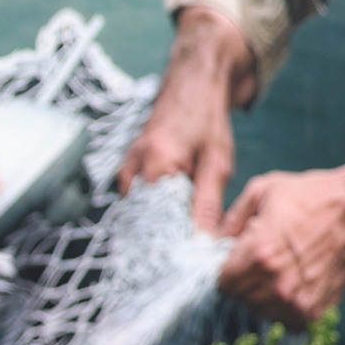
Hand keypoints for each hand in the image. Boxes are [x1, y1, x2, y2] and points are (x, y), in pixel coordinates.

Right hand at [117, 7, 253, 232]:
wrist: (192, 83)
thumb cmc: (206, 118)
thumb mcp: (217, 163)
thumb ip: (208, 204)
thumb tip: (202, 242)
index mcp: (155, 166)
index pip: (158, 222)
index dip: (174, 245)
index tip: (190, 261)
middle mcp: (132, 169)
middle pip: (143, 221)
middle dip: (165, 239)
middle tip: (188, 254)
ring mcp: (126, 169)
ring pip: (139, 214)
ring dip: (158, 227)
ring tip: (180, 238)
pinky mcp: (128, 170)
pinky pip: (137, 202)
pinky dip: (153, 214)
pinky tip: (171, 218)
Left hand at [218, 168, 344, 326]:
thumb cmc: (312, 197)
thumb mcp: (263, 192)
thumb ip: (229, 219)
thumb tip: (209, 240)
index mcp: (259, 255)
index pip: (223, 284)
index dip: (227, 271)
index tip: (237, 261)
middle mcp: (277, 284)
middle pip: (240, 299)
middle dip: (244, 282)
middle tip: (260, 264)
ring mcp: (298, 302)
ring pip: (262, 312)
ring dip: (263, 296)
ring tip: (279, 272)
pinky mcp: (316, 313)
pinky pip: (286, 321)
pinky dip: (285, 308)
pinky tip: (293, 285)